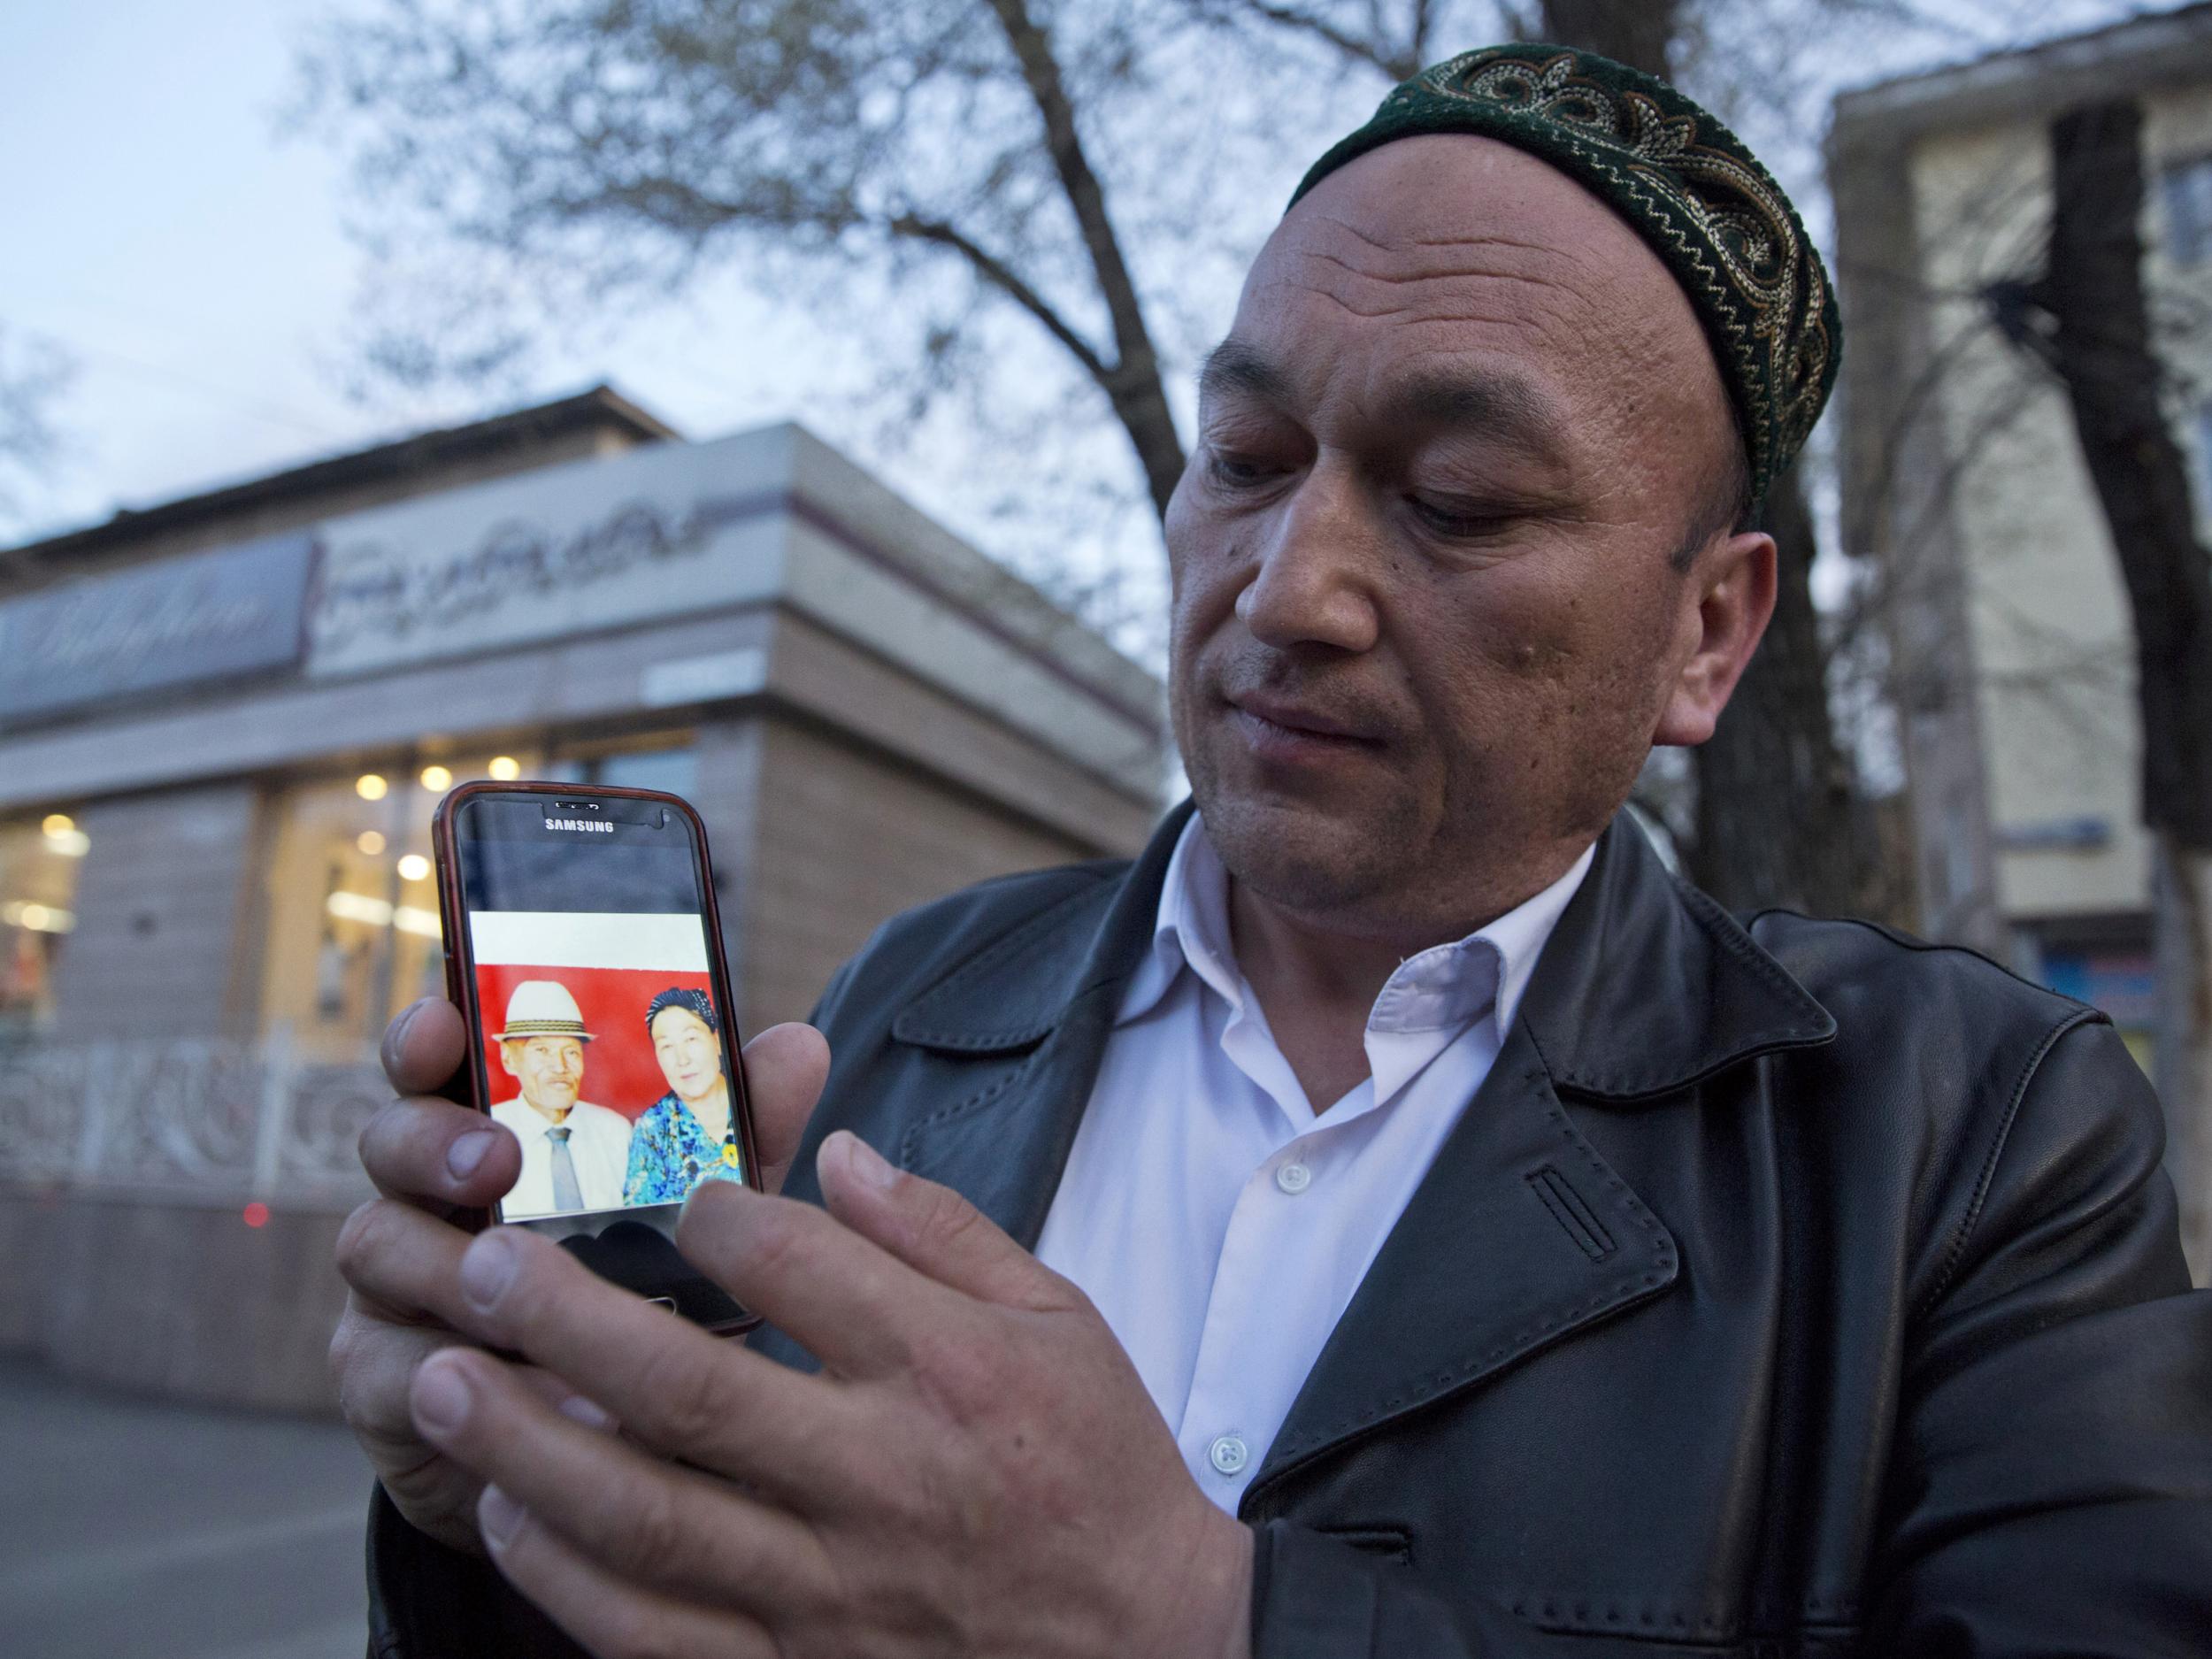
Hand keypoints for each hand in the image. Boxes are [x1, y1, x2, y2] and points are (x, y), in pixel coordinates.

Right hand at [328, 996, 826, 1553]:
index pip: (439, 1062)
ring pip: (376, 1247)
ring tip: (513, 1271)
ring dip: (446, 1256)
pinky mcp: (387, 1388)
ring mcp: (395, 1291)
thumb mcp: (695, 1205)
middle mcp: (430, 1199)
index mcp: (492, 1132)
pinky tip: (537, 1387)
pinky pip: (397, 1371)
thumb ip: (729, 1128)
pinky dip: (462, 1374)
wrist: (614, 1443)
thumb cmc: (643, 1290)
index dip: (429, 1034)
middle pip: (390, 1141)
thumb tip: (800, 1045)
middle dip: (435, 1138)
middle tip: (498, 1156)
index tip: (446, 1021)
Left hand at [405, 1131, 1254, 1658]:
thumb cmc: (1097, 1468)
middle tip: (475, 1269)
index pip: (792, 1267)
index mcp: (946, 1369)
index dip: (702, 1216)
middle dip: (561, 1322)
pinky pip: (654, 1635)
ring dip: (525, 1447)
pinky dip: (564, 1578)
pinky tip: (506, 1514)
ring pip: (644, 1520)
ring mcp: (831, 1589)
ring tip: (438, 1384)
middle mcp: (879, 1477)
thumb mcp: (1059, 1317)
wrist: (1151, 1649)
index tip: (657, 1196)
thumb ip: (941, 1230)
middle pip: (688, 1390)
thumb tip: (834, 1151)